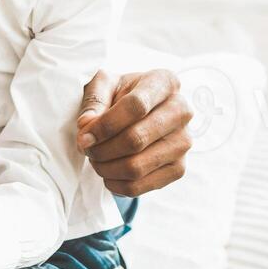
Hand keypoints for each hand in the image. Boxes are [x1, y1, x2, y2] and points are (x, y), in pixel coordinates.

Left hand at [77, 69, 192, 196]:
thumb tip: (86, 125)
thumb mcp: (105, 85)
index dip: (105, 125)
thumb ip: (94, 101)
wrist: (142, 111)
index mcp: (165, 82)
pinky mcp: (179, 168)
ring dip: (106, 168)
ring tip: (95, 160)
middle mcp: (181, 111)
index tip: (84, 136)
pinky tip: (107, 174)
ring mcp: (183, 142)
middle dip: (102, 149)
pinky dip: (116, 184)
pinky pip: (141, 186)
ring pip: (137, 167)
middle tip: (86, 149)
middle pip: (136, 139)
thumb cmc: (121, 94)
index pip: (135, 106)